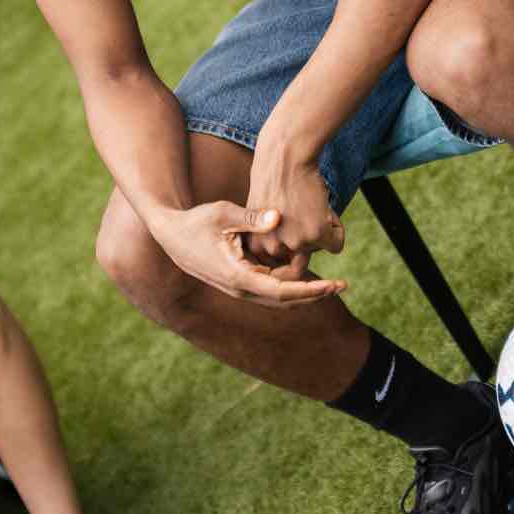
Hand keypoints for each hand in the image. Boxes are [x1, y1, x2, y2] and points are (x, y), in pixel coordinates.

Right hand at [153, 201, 344, 307]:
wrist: (171, 234)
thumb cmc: (196, 221)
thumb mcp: (223, 213)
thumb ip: (251, 218)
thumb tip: (277, 217)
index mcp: (238, 276)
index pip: (283, 291)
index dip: (311, 289)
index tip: (334, 285)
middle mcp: (240, 289)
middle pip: (285, 300)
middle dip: (315, 294)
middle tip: (343, 285)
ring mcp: (239, 288)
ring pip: (278, 297)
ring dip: (303, 291)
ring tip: (330, 282)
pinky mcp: (239, 282)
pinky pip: (270, 289)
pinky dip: (289, 284)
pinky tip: (303, 270)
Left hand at [246, 150, 344, 264]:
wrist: (284, 156)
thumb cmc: (274, 182)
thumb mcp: (262, 216)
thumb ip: (273, 241)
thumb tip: (297, 266)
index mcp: (255, 246)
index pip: (279, 268)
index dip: (289, 245)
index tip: (286, 223)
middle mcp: (271, 249)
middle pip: (301, 261)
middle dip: (308, 240)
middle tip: (302, 212)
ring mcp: (294, 243)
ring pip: (319, 250)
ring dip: (321, 232)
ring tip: (310, 206)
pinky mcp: (316, 234)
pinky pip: (336, 244)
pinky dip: (336, 228)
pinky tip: (324, 206)